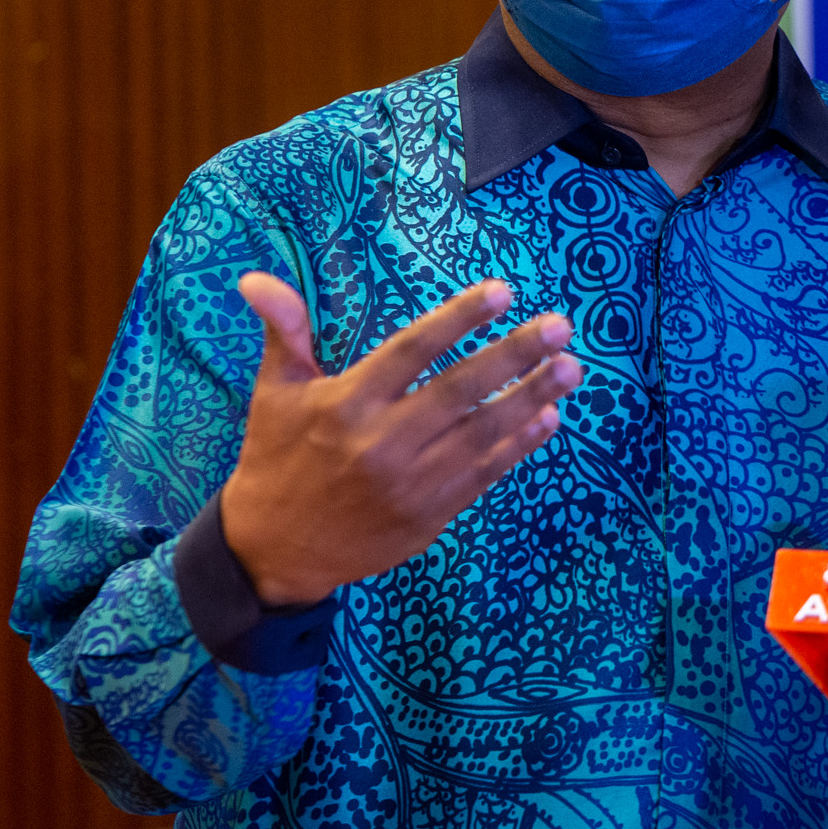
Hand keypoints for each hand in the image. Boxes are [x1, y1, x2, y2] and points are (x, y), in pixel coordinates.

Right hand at [219, 273, 580, 605]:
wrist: (274, 551)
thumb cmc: (276, 457)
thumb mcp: (274, 391)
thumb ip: (284, 331)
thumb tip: (256, 278)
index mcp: (346, 403)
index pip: (413, 351)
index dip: (459, 319)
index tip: (503, 293)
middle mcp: (382, 442)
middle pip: (460, 390)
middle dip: (516, 355)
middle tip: (560, 327)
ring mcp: (410, 483)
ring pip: (482, 434)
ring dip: (532, 398)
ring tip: (571, 369)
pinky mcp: (429, 516)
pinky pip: (484, 475)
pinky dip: (518, 446)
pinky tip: (547, 418)